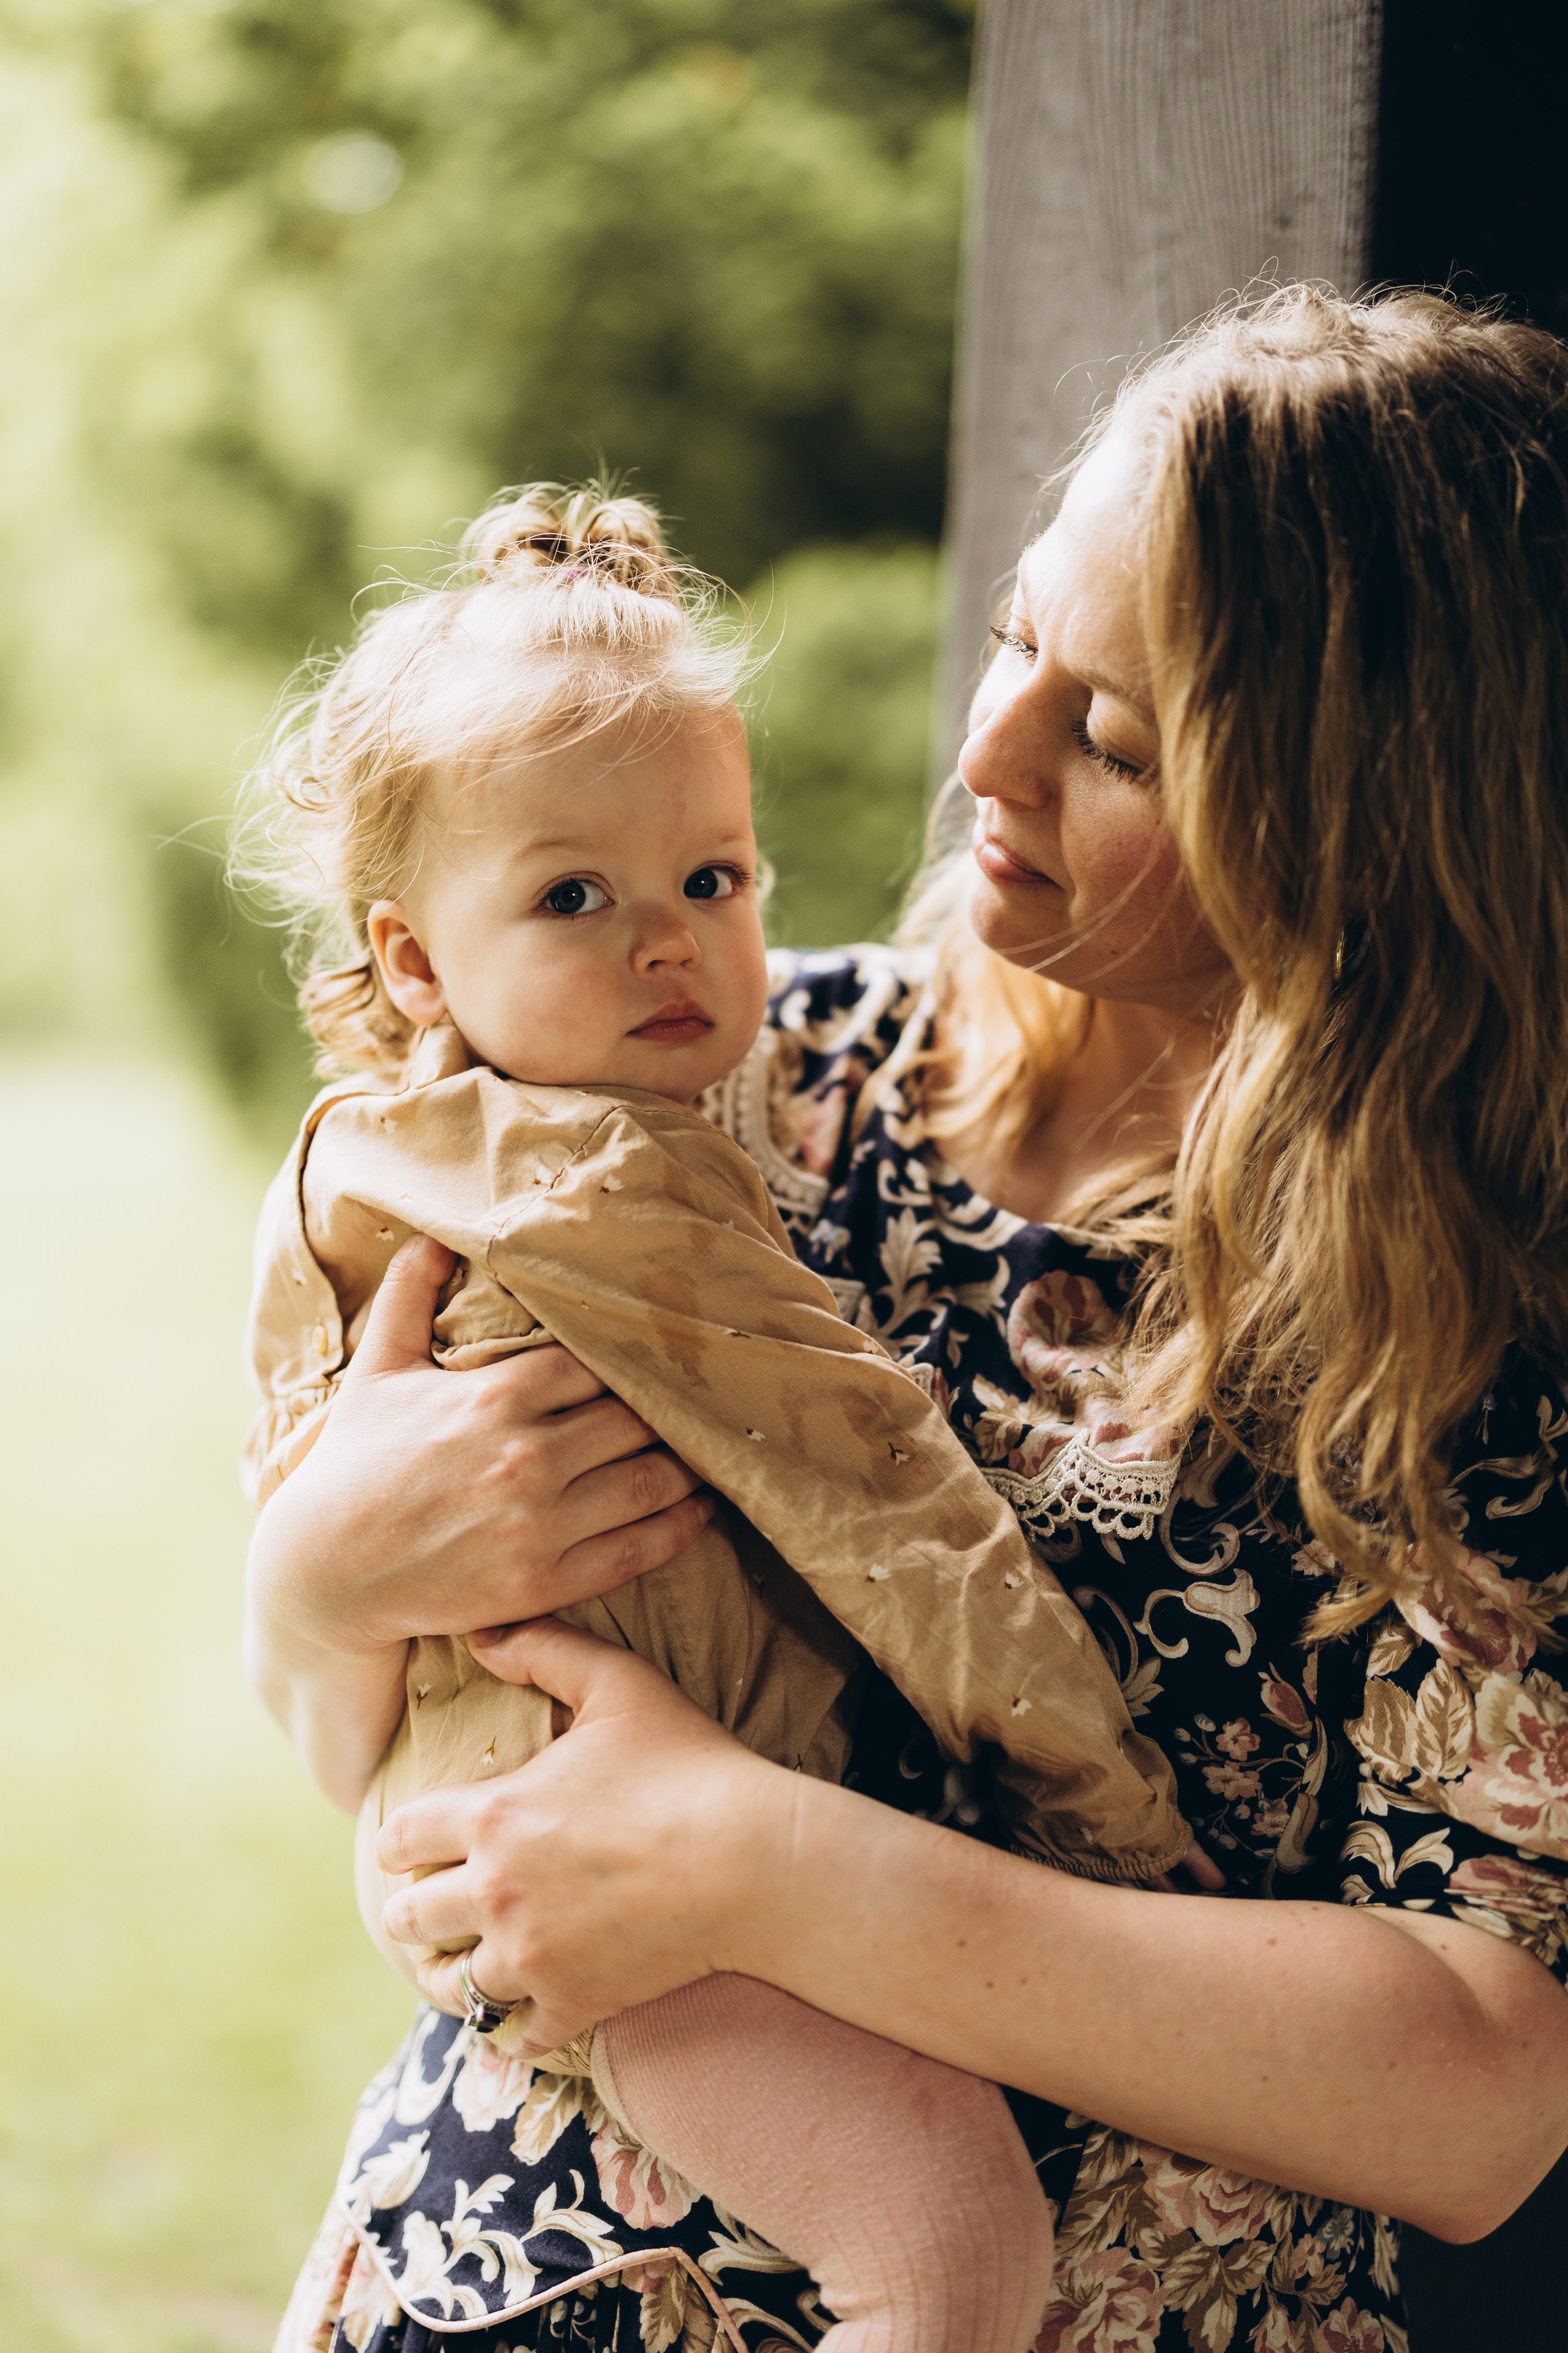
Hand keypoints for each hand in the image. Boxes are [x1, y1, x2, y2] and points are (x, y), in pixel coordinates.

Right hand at [250, 1236, 715, 1657]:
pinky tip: (699, 1511)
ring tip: (716, 1452)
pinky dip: (679, 1528)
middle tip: (706, 1404)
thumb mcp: (376, 1370)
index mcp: (495, 1395)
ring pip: (650, 1482)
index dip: (635, 1361)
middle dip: (672, 1412)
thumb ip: (407, 1296)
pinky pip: (637, 1549)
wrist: (322, 1571)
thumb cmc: (351, 1464)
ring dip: (690, 1467)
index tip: (663, 1357)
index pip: (599, 1364)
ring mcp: (539, 1523)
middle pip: (637, 1420)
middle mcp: (527, 1455)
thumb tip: (429, 1235)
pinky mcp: (544, 1581)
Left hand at [377, 1618, 780, 2054]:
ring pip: (453, 1985)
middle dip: (416, 1909)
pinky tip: (526, 2007)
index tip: (416, 1845)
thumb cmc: (690, 1765)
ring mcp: (531, 1957)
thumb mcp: (620, 1685)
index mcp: (493, 1816)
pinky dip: (514, 2024)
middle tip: (436, 1904)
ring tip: (470, 1961)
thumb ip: (546, 1649)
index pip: (399, 1838)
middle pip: (409, 1918)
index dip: (402, 1840)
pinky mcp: (572, 2005)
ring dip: (457, 1970)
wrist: (756, 1863)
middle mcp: (494, 1892)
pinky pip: (513, 2035)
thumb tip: (482, 1633)